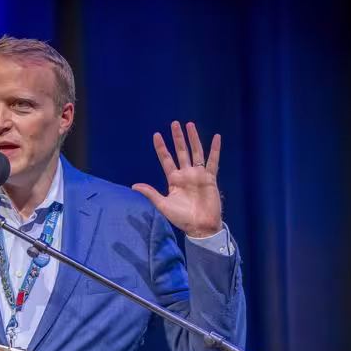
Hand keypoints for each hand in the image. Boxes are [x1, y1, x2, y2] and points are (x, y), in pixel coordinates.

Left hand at [132, 121, 222, 237]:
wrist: (200, 227)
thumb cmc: (181, 218)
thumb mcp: (163, 205)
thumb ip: (150, 193)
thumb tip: (134, 186)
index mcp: (174, 179)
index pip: (166, 159)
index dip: (162, 148)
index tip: (156, 135)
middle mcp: (186, 174)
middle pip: (181, 151)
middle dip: (177, 138)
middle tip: (174, 123)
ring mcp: (198, 174)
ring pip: (196, 152)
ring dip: (193, 138)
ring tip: (189, 125)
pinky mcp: (210, 178)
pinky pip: (213, 161)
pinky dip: (215, 149)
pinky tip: (217, 137)